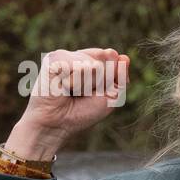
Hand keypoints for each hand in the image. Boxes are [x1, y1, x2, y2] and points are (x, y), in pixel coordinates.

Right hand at [15, 48, 129, 153]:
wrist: (58, 124)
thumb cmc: (83, 112)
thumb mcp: (111, 97)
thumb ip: (121, 77)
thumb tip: (125, 57)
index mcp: (92, 62)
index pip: (113, 57)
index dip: (112, 76)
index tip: (101, 90)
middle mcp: (79, 56)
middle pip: (106, 61)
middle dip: (101, 82)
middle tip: (83, 93)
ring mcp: (66, 56)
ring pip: (94, 65)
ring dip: (87, 84)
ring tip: (71, 91)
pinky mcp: (54, 58)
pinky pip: (78, 66)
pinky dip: (75, 82)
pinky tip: (63, 87)